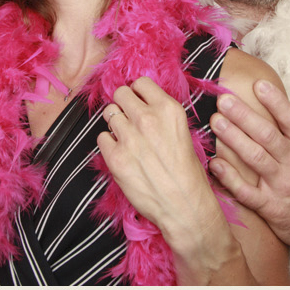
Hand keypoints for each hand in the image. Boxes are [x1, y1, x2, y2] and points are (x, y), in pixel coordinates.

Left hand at [97, 77, 218, 242]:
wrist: (184, 206)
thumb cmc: (187, 174)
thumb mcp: (182, 132)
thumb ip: (161, 115)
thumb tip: (141, 103)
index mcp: (169, 110)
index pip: (141, 83)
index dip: (138, 93)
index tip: (138, 101)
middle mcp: (147, 118)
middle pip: (120, 93)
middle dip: (123, 104)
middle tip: (128, 118)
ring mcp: (129, 137)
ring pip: (109, 113)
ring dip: (115, 124)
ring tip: (126, 138)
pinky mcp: (115, 157)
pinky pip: (102, 137)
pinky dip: (109, 144)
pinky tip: (122, 154)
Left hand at [208, 81, 289, 254]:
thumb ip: (289, 134)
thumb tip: (262, 105)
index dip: (275, 101)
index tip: (258, 84)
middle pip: (267, 135)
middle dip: (244, 116)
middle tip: (223, 100)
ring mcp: (282, 186)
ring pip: (256, 158)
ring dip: (234, 138)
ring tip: (216, 122)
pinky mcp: (270, 207)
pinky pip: (247, 191)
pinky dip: (230, 178)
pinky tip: (215, 164)